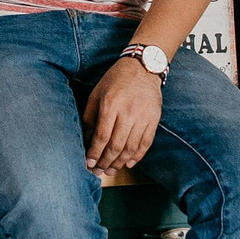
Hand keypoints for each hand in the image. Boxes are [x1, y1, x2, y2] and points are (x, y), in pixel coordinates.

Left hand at [83, 58, 163, 174]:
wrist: (143, 66)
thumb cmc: (116, 79)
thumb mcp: (97, 93)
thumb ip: (90, 116)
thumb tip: (85, 139)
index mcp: (111, 105)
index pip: (102, 136)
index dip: (94, 153)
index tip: (88, 163)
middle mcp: (128, 112)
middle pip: (116, 145)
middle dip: (105, 162)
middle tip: (98, 172)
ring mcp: (144, 116)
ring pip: (131, 148)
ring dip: (120, 162)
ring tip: (111, 170)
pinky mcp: (155, 119)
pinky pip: (146, 143)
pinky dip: (138, 156)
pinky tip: (128, 163)